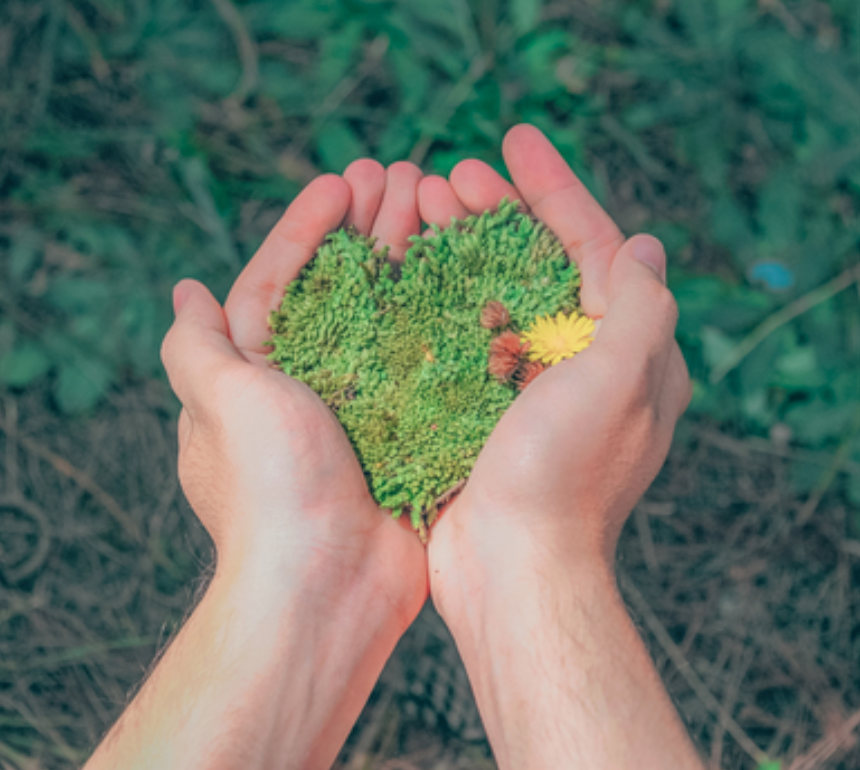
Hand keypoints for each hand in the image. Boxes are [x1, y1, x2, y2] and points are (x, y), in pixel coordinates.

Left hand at [161, 163, 427, 625]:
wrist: (330, 585)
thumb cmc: (270, 489)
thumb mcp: (220, 404)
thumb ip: (197, 346)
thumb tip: (185, 292)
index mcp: (260, 375)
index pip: (279, 282)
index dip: (309, 227)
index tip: (343, 181)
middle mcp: (312, 387)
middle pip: (342, 289)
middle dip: (368, 230)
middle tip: (403, 177)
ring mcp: (366, 407)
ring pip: (391, 316)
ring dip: (410, 259)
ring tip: (436, 204)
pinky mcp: (412, 429)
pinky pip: (430, 360)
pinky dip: (445, 317)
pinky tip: (469, 275)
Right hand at [417, 124, 690, 616]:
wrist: (511, 569)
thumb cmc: (564, 477)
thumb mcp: (619, 382)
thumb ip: (641, 307)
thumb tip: (647, 245)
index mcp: (626, 352)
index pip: (595, 246)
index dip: (555, 188)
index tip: (512, 140)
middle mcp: (582, 363)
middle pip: (539, 264)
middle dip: (496, 214)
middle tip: (446, 178)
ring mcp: (530, 387)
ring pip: (496, 296)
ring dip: (459, 249)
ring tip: (416, 208)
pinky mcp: (485, 409)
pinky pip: (465, 337)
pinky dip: (439, 300)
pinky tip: (405, 272)